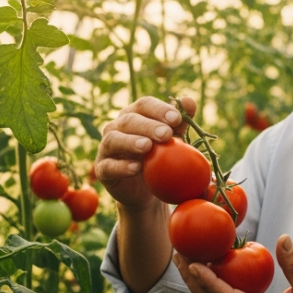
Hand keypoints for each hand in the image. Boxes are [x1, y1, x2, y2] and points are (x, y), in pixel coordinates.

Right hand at [95, 96, 197, 210]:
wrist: (146, 191)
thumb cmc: (159, 159)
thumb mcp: (172, 141)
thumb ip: (180, 122)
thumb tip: (189, 100)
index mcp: (134, 115)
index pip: (144, 105)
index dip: (159, 109)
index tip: (176, 119)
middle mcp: (116, 127)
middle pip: (129, 120)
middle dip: (148, 126)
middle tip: (165, 134)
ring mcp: (107, 148)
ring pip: (113, 139)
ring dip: (130, 142)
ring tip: (147, 147)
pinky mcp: (103, 169)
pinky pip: (108, 166)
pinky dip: (121, 166)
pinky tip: (135, 168)